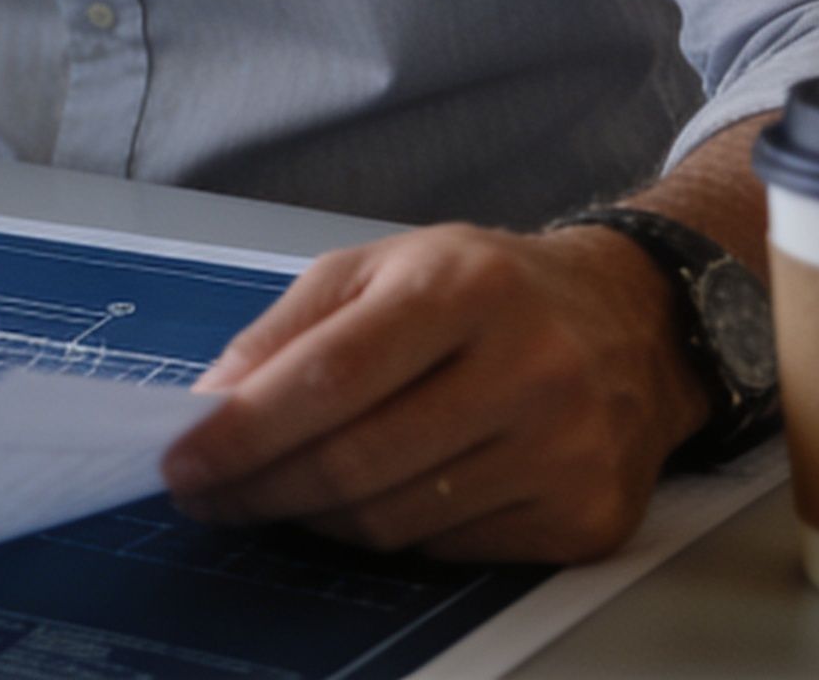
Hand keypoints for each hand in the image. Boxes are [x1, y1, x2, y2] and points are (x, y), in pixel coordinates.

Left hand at [155, 223, 704, 562]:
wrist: (635, 323)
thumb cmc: (487, 289)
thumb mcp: (381, 268)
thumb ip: (289, 330)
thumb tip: (213, 405)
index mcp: (464, 287)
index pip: (329, 378)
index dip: (243, 432)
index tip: (182, 462)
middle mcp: (528, 368)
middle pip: (356, 462)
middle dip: (262, 488)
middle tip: (211, 495)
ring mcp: (566, 451)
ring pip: (395, 520)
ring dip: (318, 515)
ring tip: (287, 491)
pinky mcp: (585, 517)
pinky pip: (449, 551)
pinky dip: (393, 532)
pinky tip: (380, 497)